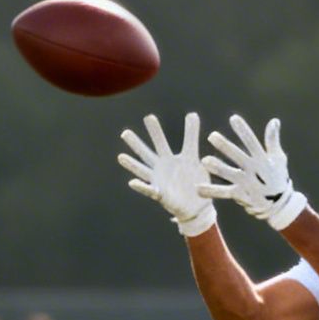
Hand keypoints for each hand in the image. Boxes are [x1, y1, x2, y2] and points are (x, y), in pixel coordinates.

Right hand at [118, 113, 216, 236]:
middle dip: (137, 144)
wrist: (198, 206)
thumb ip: (191, 137)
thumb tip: (192, 113)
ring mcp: (159, 182)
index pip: (161, 142)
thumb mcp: (194, 157)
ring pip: (143, 171)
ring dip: (132, 165)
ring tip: (120, 157)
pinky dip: (141, 186)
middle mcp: (160, 168)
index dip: (155, 131)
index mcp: (169, 159)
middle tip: (125, 133)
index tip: (148, 117)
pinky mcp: (161, 196)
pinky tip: (132, 182)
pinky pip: (150, 191)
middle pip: (147, 153)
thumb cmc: (194, 181)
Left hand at [200, 114, 307, 230]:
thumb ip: (273, 140)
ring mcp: (245, 182)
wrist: (279, 205)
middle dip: (225, 146)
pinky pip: (223, 192)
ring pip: (229, 173)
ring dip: (217, 167)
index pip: (251, 142)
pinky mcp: (239, 194)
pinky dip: (211, 191)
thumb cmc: (278, 177)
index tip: (233, 118)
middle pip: (237, 156)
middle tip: (212, 136)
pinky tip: (198, 189)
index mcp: (262, 159)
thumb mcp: (278, 158)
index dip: (243, 130)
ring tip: (204, 161)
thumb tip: (274, 121)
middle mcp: (253, 169)